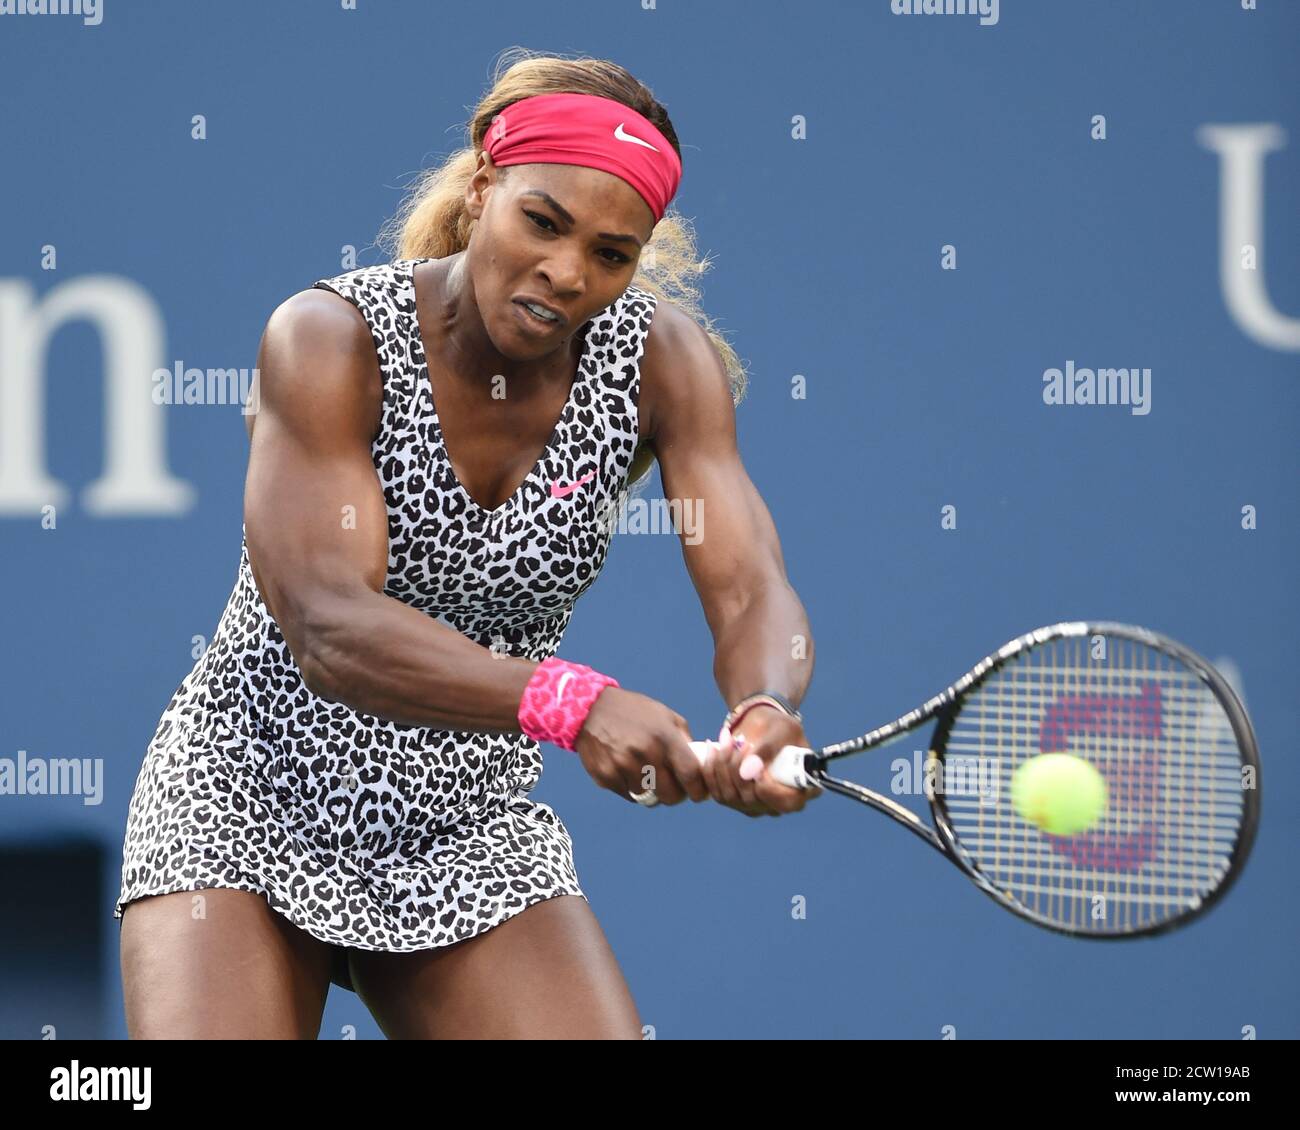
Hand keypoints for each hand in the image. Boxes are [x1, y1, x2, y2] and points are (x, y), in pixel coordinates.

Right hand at [572, 687, 709, 805]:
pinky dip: (631, 788)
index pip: (690, 774)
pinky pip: (628, 795)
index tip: (698, 793)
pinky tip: (626, 770)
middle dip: (675, 795)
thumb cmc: (634, 712)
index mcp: (664, 737)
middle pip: (671, 795)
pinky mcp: (606, 776)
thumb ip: (683, 740)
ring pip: (648, 798)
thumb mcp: (664, 716)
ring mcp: (624, 766)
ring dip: (650, 791)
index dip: (698, 789)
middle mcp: (645, 752)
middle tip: (671, 788)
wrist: (592, 708)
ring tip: (644, 773)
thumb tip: (699, 766)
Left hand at [700, 704, 822, 816]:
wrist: (760, 725)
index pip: (789, 803)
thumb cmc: (777, 726)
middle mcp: (779, 803)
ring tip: (725, 739)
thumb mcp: (778, 730)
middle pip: (754, 801)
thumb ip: (767, 749)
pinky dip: (710, 769)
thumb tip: (746, 772)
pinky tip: (712, 747)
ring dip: (722, 766)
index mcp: (802, 787)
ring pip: (731, 797)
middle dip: (738, 770)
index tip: (759, 772)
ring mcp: (756, 805)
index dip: (772, 792)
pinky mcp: (735, 800)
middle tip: (736, 742)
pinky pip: (717, 792)